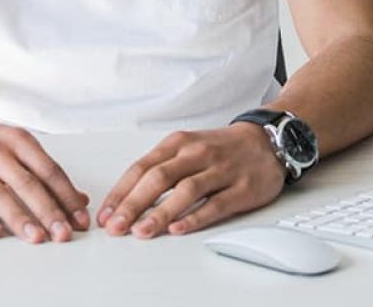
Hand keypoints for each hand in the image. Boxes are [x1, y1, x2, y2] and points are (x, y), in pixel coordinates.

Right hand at [0, 101, 90, 242]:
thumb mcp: (16, 145)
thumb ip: (46, 171)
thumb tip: (81, 201)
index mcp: (15, 140)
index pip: (47, 170)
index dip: (66, 196)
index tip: (81, 220)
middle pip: (25, 183)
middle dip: (48, 210)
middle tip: (64, 235)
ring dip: (19, 217)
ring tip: (38, 238)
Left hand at [98, 124, 285, 237]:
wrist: (265, 141)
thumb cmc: (219, 148)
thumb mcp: (186, 147)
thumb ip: (160, 167)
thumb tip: (128, 195)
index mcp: (176, 143)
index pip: (141, 167)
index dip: (121, 192)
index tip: (106, 213)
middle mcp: (195, 154)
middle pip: (158, 178)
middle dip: (133, 204)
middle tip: (116, 226)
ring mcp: (219, 170)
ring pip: (184, 191)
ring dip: (160, 213)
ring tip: (142, 231)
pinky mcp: (241, 189)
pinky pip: (215, 204)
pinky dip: (195, 218)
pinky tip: (179, 229)